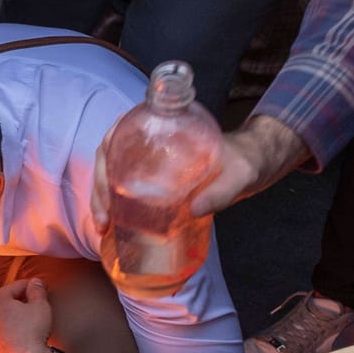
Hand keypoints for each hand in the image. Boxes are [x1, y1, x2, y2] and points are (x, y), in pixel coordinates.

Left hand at [0, 278, 53, 352]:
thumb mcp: (41, 306)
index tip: (39, 290)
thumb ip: (37, 290)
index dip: (30, 287)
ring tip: (23, 327)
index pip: (15, 287)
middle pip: (3, 303)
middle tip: (32, 309)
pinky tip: (14, 340)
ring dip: (8, 320)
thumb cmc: (32, 334)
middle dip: (17, 304)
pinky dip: (1, 336)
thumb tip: (35, 282)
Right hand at [91, 114, 308, 229]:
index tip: (106, 177)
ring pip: (111, 173)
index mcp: (166, 127)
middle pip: (108, 156)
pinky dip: (114, 205)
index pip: (122, 129)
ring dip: (101, 198)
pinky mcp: (153, 179)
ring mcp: (149, 161)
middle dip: (99, 187)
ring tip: (103, 225)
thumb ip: (225, 189)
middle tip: (103, 217)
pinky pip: (125, 188)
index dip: (106, 151)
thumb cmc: (248, 162)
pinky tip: (112, 225)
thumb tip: (195, 209)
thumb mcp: (241, 173)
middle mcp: (150, 141)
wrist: (255, 167)